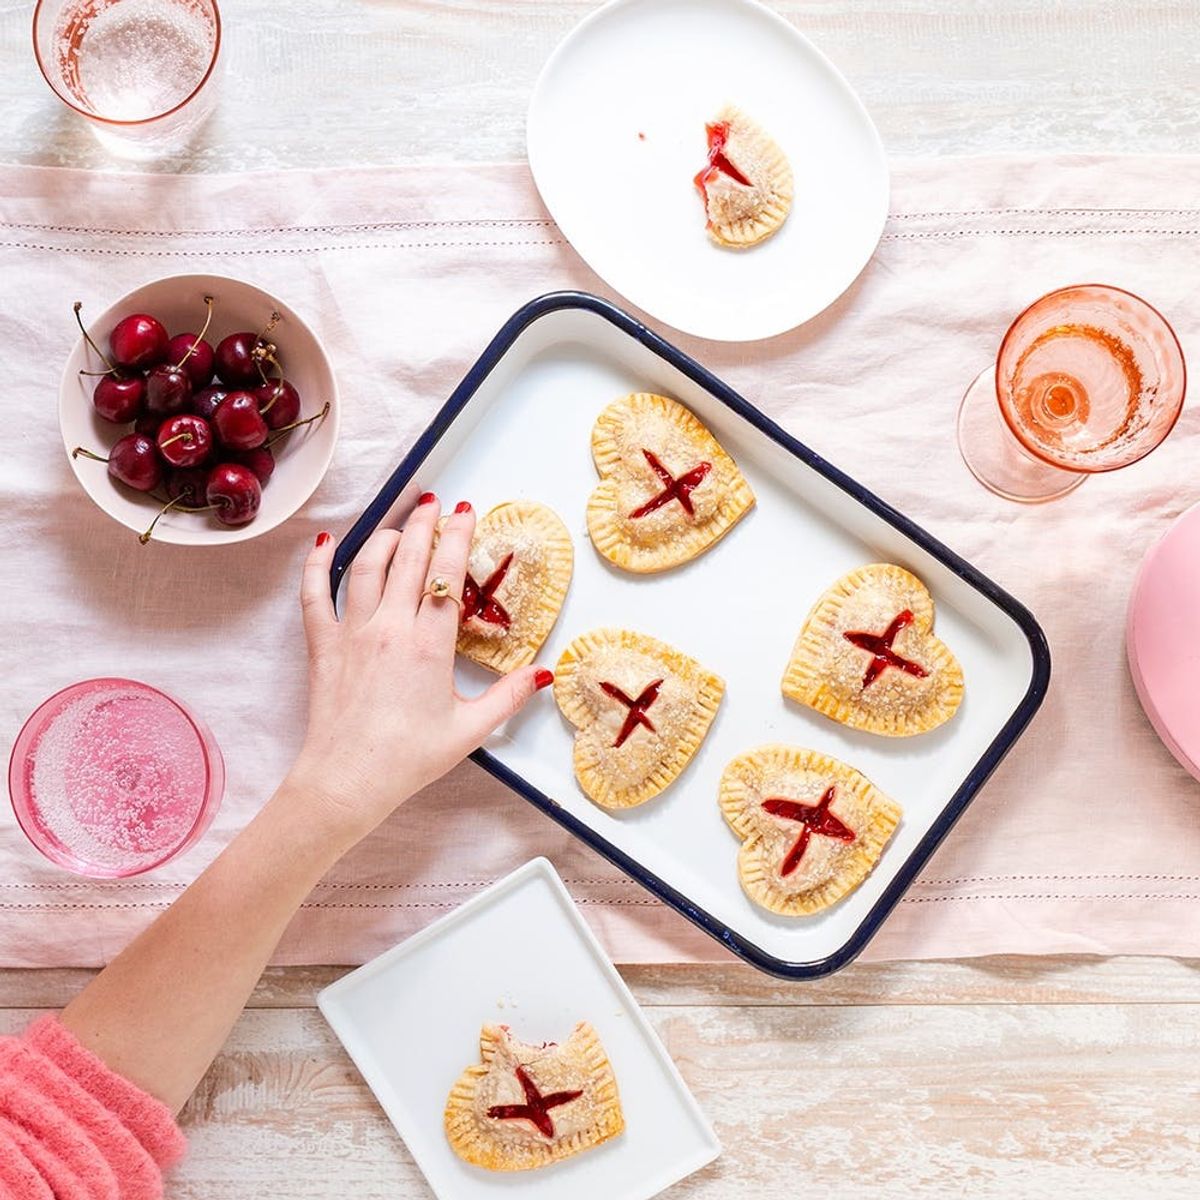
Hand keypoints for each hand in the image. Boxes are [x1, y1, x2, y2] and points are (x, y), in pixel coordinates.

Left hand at [287, 496, 552, 837]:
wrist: (347, 781)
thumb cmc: (408, 759)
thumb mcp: (469, 731)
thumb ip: (508, 697)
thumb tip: (541, 673)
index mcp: (428, 644)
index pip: (447, 576)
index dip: (458, 537)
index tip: (466, 511)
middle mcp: (389, 628)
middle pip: (409, 560)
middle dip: (424, 524)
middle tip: (434, 502)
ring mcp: (352, 633)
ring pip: (367, 567)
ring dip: (384, 538)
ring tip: (399, 524)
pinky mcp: (322, 645)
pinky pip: (315, 594)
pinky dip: (319, 566)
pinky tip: (326, 544)